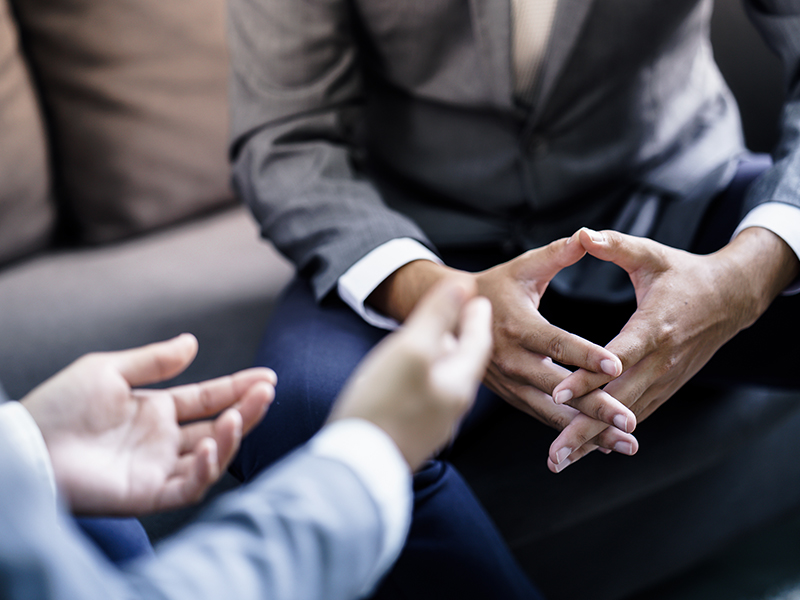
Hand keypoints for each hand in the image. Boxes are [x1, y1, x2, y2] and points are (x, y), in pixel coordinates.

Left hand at [21, 334, 275, 514]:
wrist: (27, 443)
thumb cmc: (59, 405)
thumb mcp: (109, 370)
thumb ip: (154, 361)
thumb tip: (192, 342)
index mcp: (156, 411)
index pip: (208, 399)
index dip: (238, 388)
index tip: (266, 377)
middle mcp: (163, 441)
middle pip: (218, 427)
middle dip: (246, 410)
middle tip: (266, 391)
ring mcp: (158, 468)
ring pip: (210, 458)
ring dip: (231, 438)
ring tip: (237, 416)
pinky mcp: (147, 494)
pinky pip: (188, 488)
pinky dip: (204, 470)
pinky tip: (207, 446)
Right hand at [330, 279, 492, 469]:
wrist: (355, 468)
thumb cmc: (383, 406)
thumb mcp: (412, 349)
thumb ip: (438, 316)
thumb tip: (464, 285)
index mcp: (458, 383)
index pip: (478, 342)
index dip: (476, 316)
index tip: (477, 297)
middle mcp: (451, 406)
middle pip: (462, 362)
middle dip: (463, 336)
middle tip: (462, 315)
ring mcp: (431, 423)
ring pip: (444, 379)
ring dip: (442, 356)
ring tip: (434, 340)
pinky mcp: (411, 434)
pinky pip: (425, 396)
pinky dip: (424, 376)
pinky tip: (408, 376)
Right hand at [368, 237, 636, 457]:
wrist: (450, 317)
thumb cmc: (495, 288)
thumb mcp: (522, 268)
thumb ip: (555, 255)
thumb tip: (587, 237)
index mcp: (518, 326)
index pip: (557, 343)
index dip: (586, 355)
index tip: (617, 365)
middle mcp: (513, 361)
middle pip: (558, 388)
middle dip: (595, 407)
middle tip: (629, 423)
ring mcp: (511, 383)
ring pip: (552, 412)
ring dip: (588, 430)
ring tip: (625, 444)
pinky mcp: (512, 396)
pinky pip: (543, 416)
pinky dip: (570, 431)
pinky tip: (599, 443)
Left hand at [548, 226, 799, 471]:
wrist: (731, 297)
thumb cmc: (684, 273)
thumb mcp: (652, 256)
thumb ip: (616, 246)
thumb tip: (583, 234)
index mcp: (654, 326)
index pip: (617, 357)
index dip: (588, 376)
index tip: (559, 393)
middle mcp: (661, 361)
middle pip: (618, 401)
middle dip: (583, 429)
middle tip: (553, 454)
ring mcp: (665, 378)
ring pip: (625, 416)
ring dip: (593, 441)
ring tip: (559, 461)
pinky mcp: (666, 387)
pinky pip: (635, 415)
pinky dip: (610, 435)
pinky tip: (585, 451)